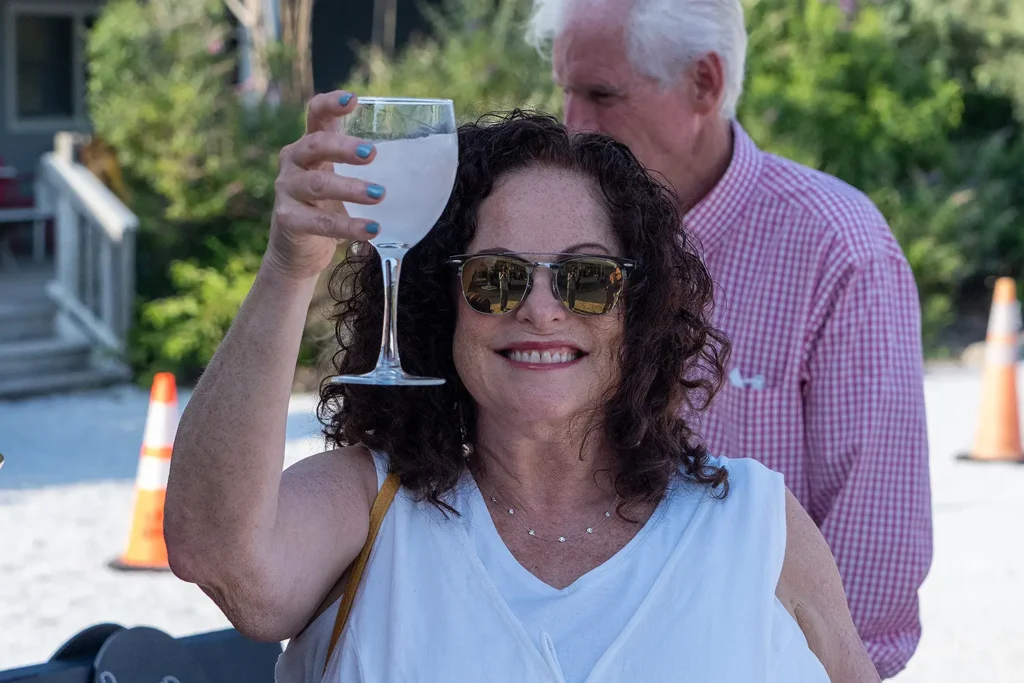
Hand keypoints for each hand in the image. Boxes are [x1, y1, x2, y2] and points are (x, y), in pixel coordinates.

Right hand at [266, 91, 383, 280]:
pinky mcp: (288, 219)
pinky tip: (371, 229)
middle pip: (315, 145)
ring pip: (318, 184)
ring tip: (379, 194)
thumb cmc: (331, 208)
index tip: (353, 100)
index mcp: (311, 145)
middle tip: (372, 153)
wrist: (301, 250)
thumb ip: (368, 169)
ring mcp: (288, 190)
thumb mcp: (346, 181)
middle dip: (344, 147)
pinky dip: (348, 226)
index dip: (331, 104)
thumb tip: (424, 161)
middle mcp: (294, 161)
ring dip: (350, 188)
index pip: (316, 114)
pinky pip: (319, 222)